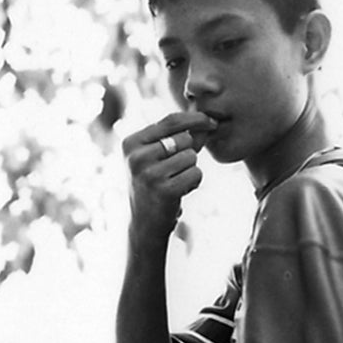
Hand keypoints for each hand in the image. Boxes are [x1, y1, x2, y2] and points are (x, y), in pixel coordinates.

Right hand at [122, 112, 216, 241]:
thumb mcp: (158, 156)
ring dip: (190, 169)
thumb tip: (208, 120)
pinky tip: (180, 191)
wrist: (144, 223)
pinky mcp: (164, 191)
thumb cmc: (154, 184)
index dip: (194, 119)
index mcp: (131, 143)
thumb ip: (180, 137)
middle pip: (184, 138)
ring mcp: (149, 174)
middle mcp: (136, 157)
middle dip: (188, 152)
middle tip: (175, 169)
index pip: (169, 121)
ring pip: (191, 157)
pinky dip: (194, 182)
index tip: (211, 121)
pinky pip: (196, 174)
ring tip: (175, 181)